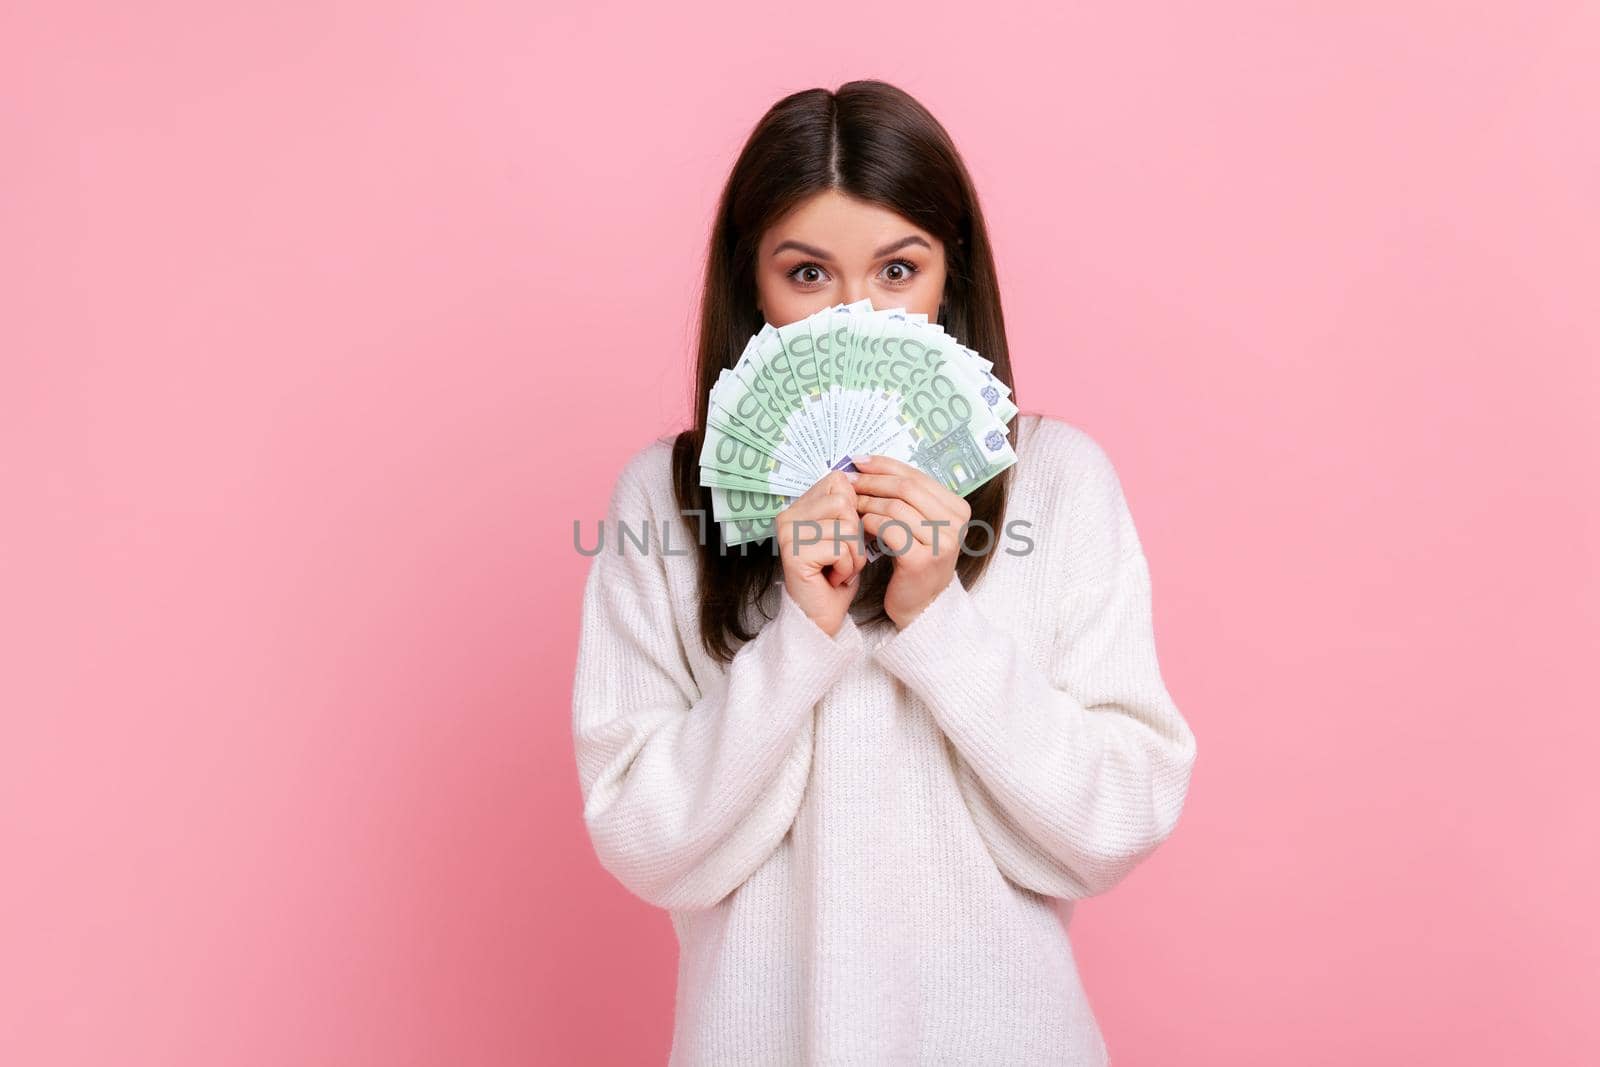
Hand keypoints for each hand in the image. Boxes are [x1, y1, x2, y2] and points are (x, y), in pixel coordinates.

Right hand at [772, 470, 867, 636]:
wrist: (820, 618)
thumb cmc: (836, 576)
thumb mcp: (846, 535)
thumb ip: (848, 508)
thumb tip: (865, 481)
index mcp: (799, 506)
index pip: (838, 481)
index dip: (854, 509)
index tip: (844, 537)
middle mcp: (788, 516)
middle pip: (844, 502)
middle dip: (855, 535)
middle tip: (841, 558)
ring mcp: (788, 533)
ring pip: (846, 526)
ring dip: (853, 554)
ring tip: (837, 569)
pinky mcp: (794, 553)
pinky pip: (841, 549)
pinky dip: (846, 568)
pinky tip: (832, 579)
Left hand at [848, 454, 970, 628]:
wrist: (920, 606)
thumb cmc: (914, 561)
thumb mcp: (918, 525)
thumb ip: (905, 497)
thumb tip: (868, 465)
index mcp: (957, 508)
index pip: (917, 476)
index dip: (885, 465)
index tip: (859, 461)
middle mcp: (956, 523)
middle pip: (906, 488)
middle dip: (872, 481)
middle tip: (848, 481)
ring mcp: (941, 542)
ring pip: (896, 507)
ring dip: (867, 502)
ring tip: (849, 504)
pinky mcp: (922, 560)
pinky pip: (889, 529)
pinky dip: (870, 523)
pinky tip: (859, 525)